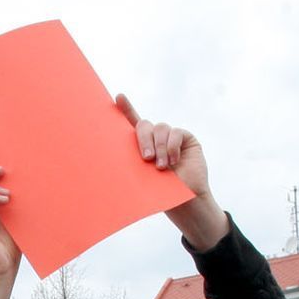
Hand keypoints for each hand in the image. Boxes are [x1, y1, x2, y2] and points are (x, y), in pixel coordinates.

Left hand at [116, 95, 226, 250]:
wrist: (185, 201)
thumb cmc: (161, 194)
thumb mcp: (142, 177)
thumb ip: (134, 162)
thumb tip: (113, 155)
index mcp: (142, 147)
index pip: (131, 123)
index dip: (126, 109)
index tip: (118, 97)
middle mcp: (156, 139)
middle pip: (144, 125)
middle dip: (143, 140)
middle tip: (146, 159)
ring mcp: (171, 137)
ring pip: (160, 128)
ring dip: (160, 148)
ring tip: (162, 167)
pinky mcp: (186, 138)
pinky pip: (176, 133)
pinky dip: (173, 146)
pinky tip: (174, 161)